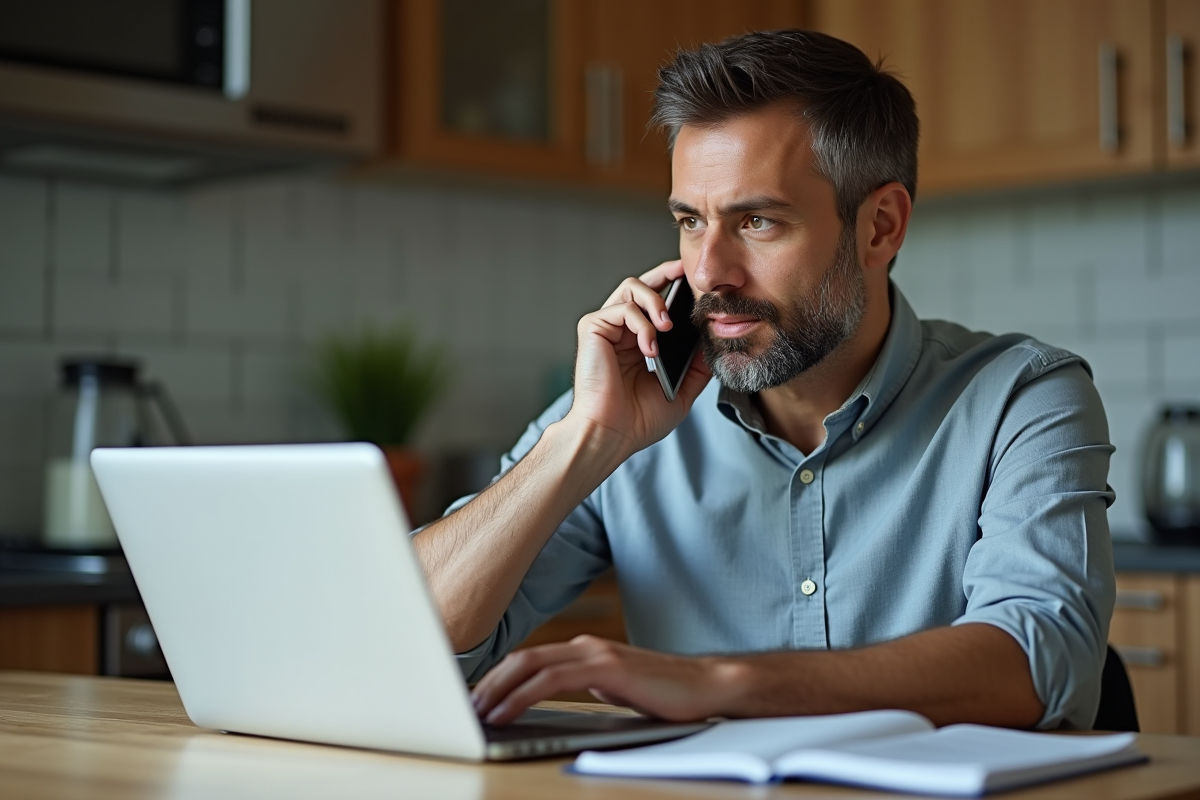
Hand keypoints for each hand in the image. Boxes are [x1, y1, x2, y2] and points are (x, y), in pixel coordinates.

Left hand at [471, 635, 731, 724]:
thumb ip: (585, 685)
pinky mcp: (606, 668)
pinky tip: (504, 712)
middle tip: (463, 707)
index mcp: (584, 650)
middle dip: (487, 683)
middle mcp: (586, 646)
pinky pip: (550, 680)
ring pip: (529, 665)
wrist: (707, 686)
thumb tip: (553, 697)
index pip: (529, 659)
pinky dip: (520, 696)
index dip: (497, 677)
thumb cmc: (664, 694)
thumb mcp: (614, 688)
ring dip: (496, 690)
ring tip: (475, 713)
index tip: (475, 698)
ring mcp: (596, 654)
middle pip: (521, 658)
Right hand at [565, 260, 711, 457]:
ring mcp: (606, 328)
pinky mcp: (593, 329)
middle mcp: (620, 331)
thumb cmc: (638, 420)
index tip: (696, 285)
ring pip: (631, 288)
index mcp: (637, 342)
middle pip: (640, 285)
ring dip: (655, 301)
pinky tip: (649, 348)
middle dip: (664, 274)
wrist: (612, 434)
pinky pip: (622, 309)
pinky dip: (641, 324)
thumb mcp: (681, 391)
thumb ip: (697, 367)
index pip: (655, 304)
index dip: (673, 289)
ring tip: (668, 325)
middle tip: (684, 273)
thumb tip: (715, 342)